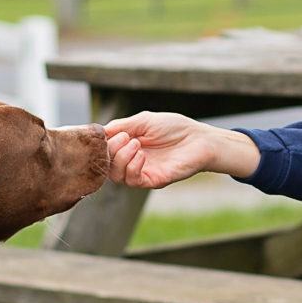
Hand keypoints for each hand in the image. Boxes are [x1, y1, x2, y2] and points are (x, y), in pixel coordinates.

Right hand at [105, 112, 259, 187]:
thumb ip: (122, 126)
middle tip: (126, 138)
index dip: (103, 145)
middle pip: (107, 166)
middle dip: (111, 151)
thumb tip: (101, 132)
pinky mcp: (153, 180)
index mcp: (128, 146)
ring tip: (136, 144)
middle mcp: (132, 161)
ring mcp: (142, 172)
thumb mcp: (144, 121)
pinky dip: (132, 168)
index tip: (110, 133)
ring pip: (117, 176)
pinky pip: (133, 181)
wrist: (200, 139)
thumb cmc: (174, 128)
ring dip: (121, 158)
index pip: (105, 152)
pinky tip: (141, 155)